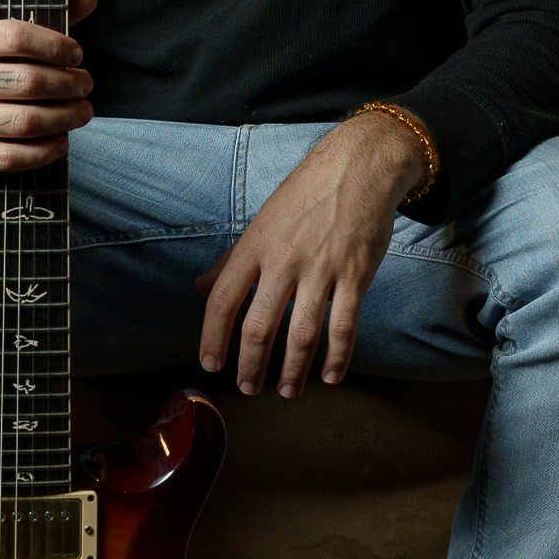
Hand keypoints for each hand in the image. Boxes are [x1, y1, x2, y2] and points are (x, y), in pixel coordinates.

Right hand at [0, 0, 96, 172]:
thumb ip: (40, 19)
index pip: (16, 37)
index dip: (55, 45)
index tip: (76, 54)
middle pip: (26, 82)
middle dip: (68, 85)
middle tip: (85, 85)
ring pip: (23, 122)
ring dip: (64, 118)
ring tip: (82, 112)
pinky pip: (9, 158)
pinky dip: (43, 152)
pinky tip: (61, 142)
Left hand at [196, 110, 425, 399]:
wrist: (358, 167)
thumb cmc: (305, 195)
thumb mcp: (261, 222)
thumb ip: (231, 260)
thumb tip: (201, 289)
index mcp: (255, 245)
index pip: (223, 299)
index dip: (213, 337)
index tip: (211, 365)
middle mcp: (284, 259)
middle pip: (259, 325)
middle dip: (250, 365)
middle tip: (249, 388)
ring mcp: (321, 268)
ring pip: (302, 334)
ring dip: (292, 370)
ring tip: (287, 391)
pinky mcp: (355, 274)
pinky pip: (344, 325)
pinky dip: (337, 357)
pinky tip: (331, 376)